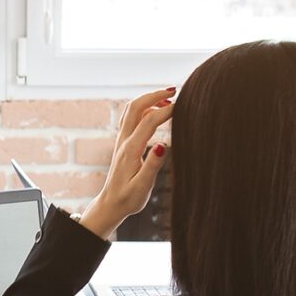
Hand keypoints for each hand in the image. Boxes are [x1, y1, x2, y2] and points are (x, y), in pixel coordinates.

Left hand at [81, 88, 172, 240]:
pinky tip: (157, 111)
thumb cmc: (128, 199)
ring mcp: (122, 140)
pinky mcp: (123, 143)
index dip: (166, 111)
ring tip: (169, 98)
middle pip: (135, 107)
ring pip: (132, 110)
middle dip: (154, 94)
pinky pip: (132, 117)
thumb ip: (152, 166)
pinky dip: (145, 108)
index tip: (184, 106)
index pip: (149, 121)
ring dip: (149, 99)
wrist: (111, 204)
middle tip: (175, 90)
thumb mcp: (142, 186)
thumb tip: (163, 145)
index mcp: (130, 150)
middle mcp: (124, 141)